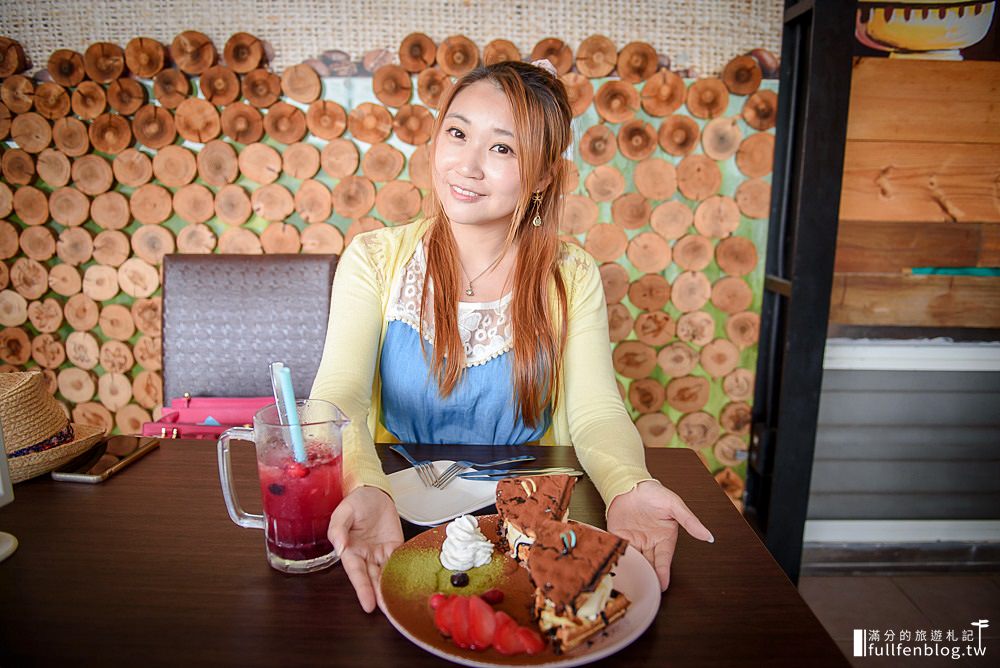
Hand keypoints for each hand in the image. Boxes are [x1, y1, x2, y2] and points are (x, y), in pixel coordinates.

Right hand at [327, 486, 403, 612]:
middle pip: (372, 579)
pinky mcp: (394, 547)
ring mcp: (380, 553)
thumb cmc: (356, 502)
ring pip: (386, 575)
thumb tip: (339, 546)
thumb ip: (338, 528)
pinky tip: (409, 583)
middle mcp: (365, 556)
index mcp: (350, 550)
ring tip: (398, 605)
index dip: (363, 590)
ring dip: (391, 589)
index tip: (368, 605)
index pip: (357, 574)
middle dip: (379, 596)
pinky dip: (403, 572)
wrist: (373, 491)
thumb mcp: (343, 511)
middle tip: (388, 612)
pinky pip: (399, 561)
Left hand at [606, 480, 712, 589]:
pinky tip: (617, 565)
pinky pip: (618, 548)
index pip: (664, 560)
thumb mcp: (675, 505)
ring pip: (634, 560)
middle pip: (649, 564)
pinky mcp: (618, 536)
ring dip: (633, 569)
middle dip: (648, 577)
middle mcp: (649, 543)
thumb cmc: (654, 493)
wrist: (631, 482)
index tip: (662, 586)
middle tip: (645, 588)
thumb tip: (708, 536)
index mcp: (664, 539)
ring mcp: (633, 540)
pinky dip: (617, 556)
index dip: (663, 573)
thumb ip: (690, 521)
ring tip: (631, 581)